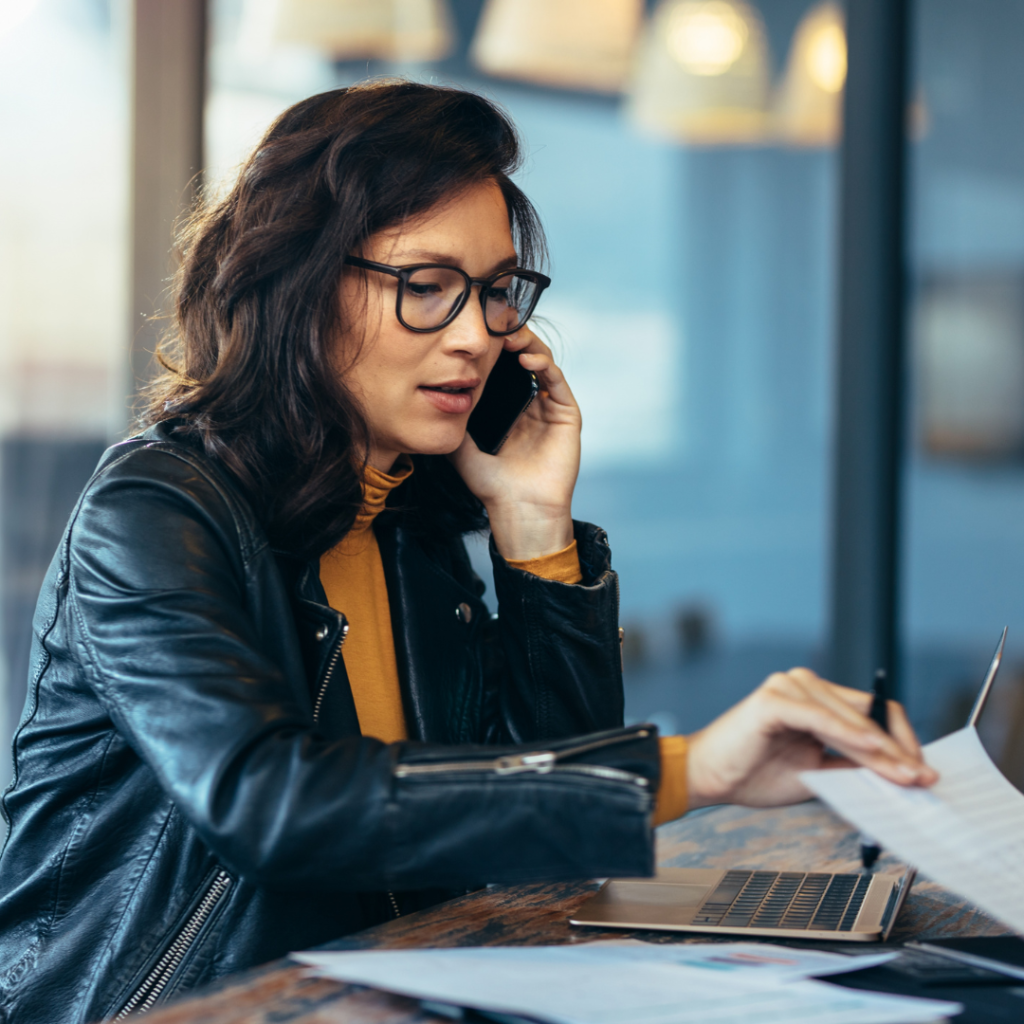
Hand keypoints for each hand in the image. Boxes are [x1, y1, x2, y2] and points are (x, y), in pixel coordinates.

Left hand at [450, 328, 580, 560]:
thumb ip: (452, 421)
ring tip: (509, 335)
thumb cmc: (491, 486)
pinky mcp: (568, 416)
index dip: (494, 348)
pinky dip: (544, 366)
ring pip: (543, 364)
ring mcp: (551, 409)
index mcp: (510, 409)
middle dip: (512, 338)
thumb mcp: (462, 446)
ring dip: (528, 345)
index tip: (478, 332)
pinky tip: (527, 359)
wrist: (518, 510)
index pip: (504, 368)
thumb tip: (431, 396)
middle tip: (495, 323)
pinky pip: (557, 382)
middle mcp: (532, 405)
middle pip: (525, 359)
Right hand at [684, 668, 937, 808]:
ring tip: (904, 775)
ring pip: (851, 719)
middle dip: (899, 750)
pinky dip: (849, 735)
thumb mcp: (816, 773)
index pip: (873, 713)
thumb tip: (897, 774)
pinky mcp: (773, 700)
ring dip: (881, 749)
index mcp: (814, 698)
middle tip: (922, 778)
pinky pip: (821, 718)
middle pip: (869, 714)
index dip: (901, 742)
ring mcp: (788, 687)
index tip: (919, 772)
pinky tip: (872, 751)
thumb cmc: (751, 773)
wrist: (706, 777)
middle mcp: (803, 684)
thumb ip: (850, 766)